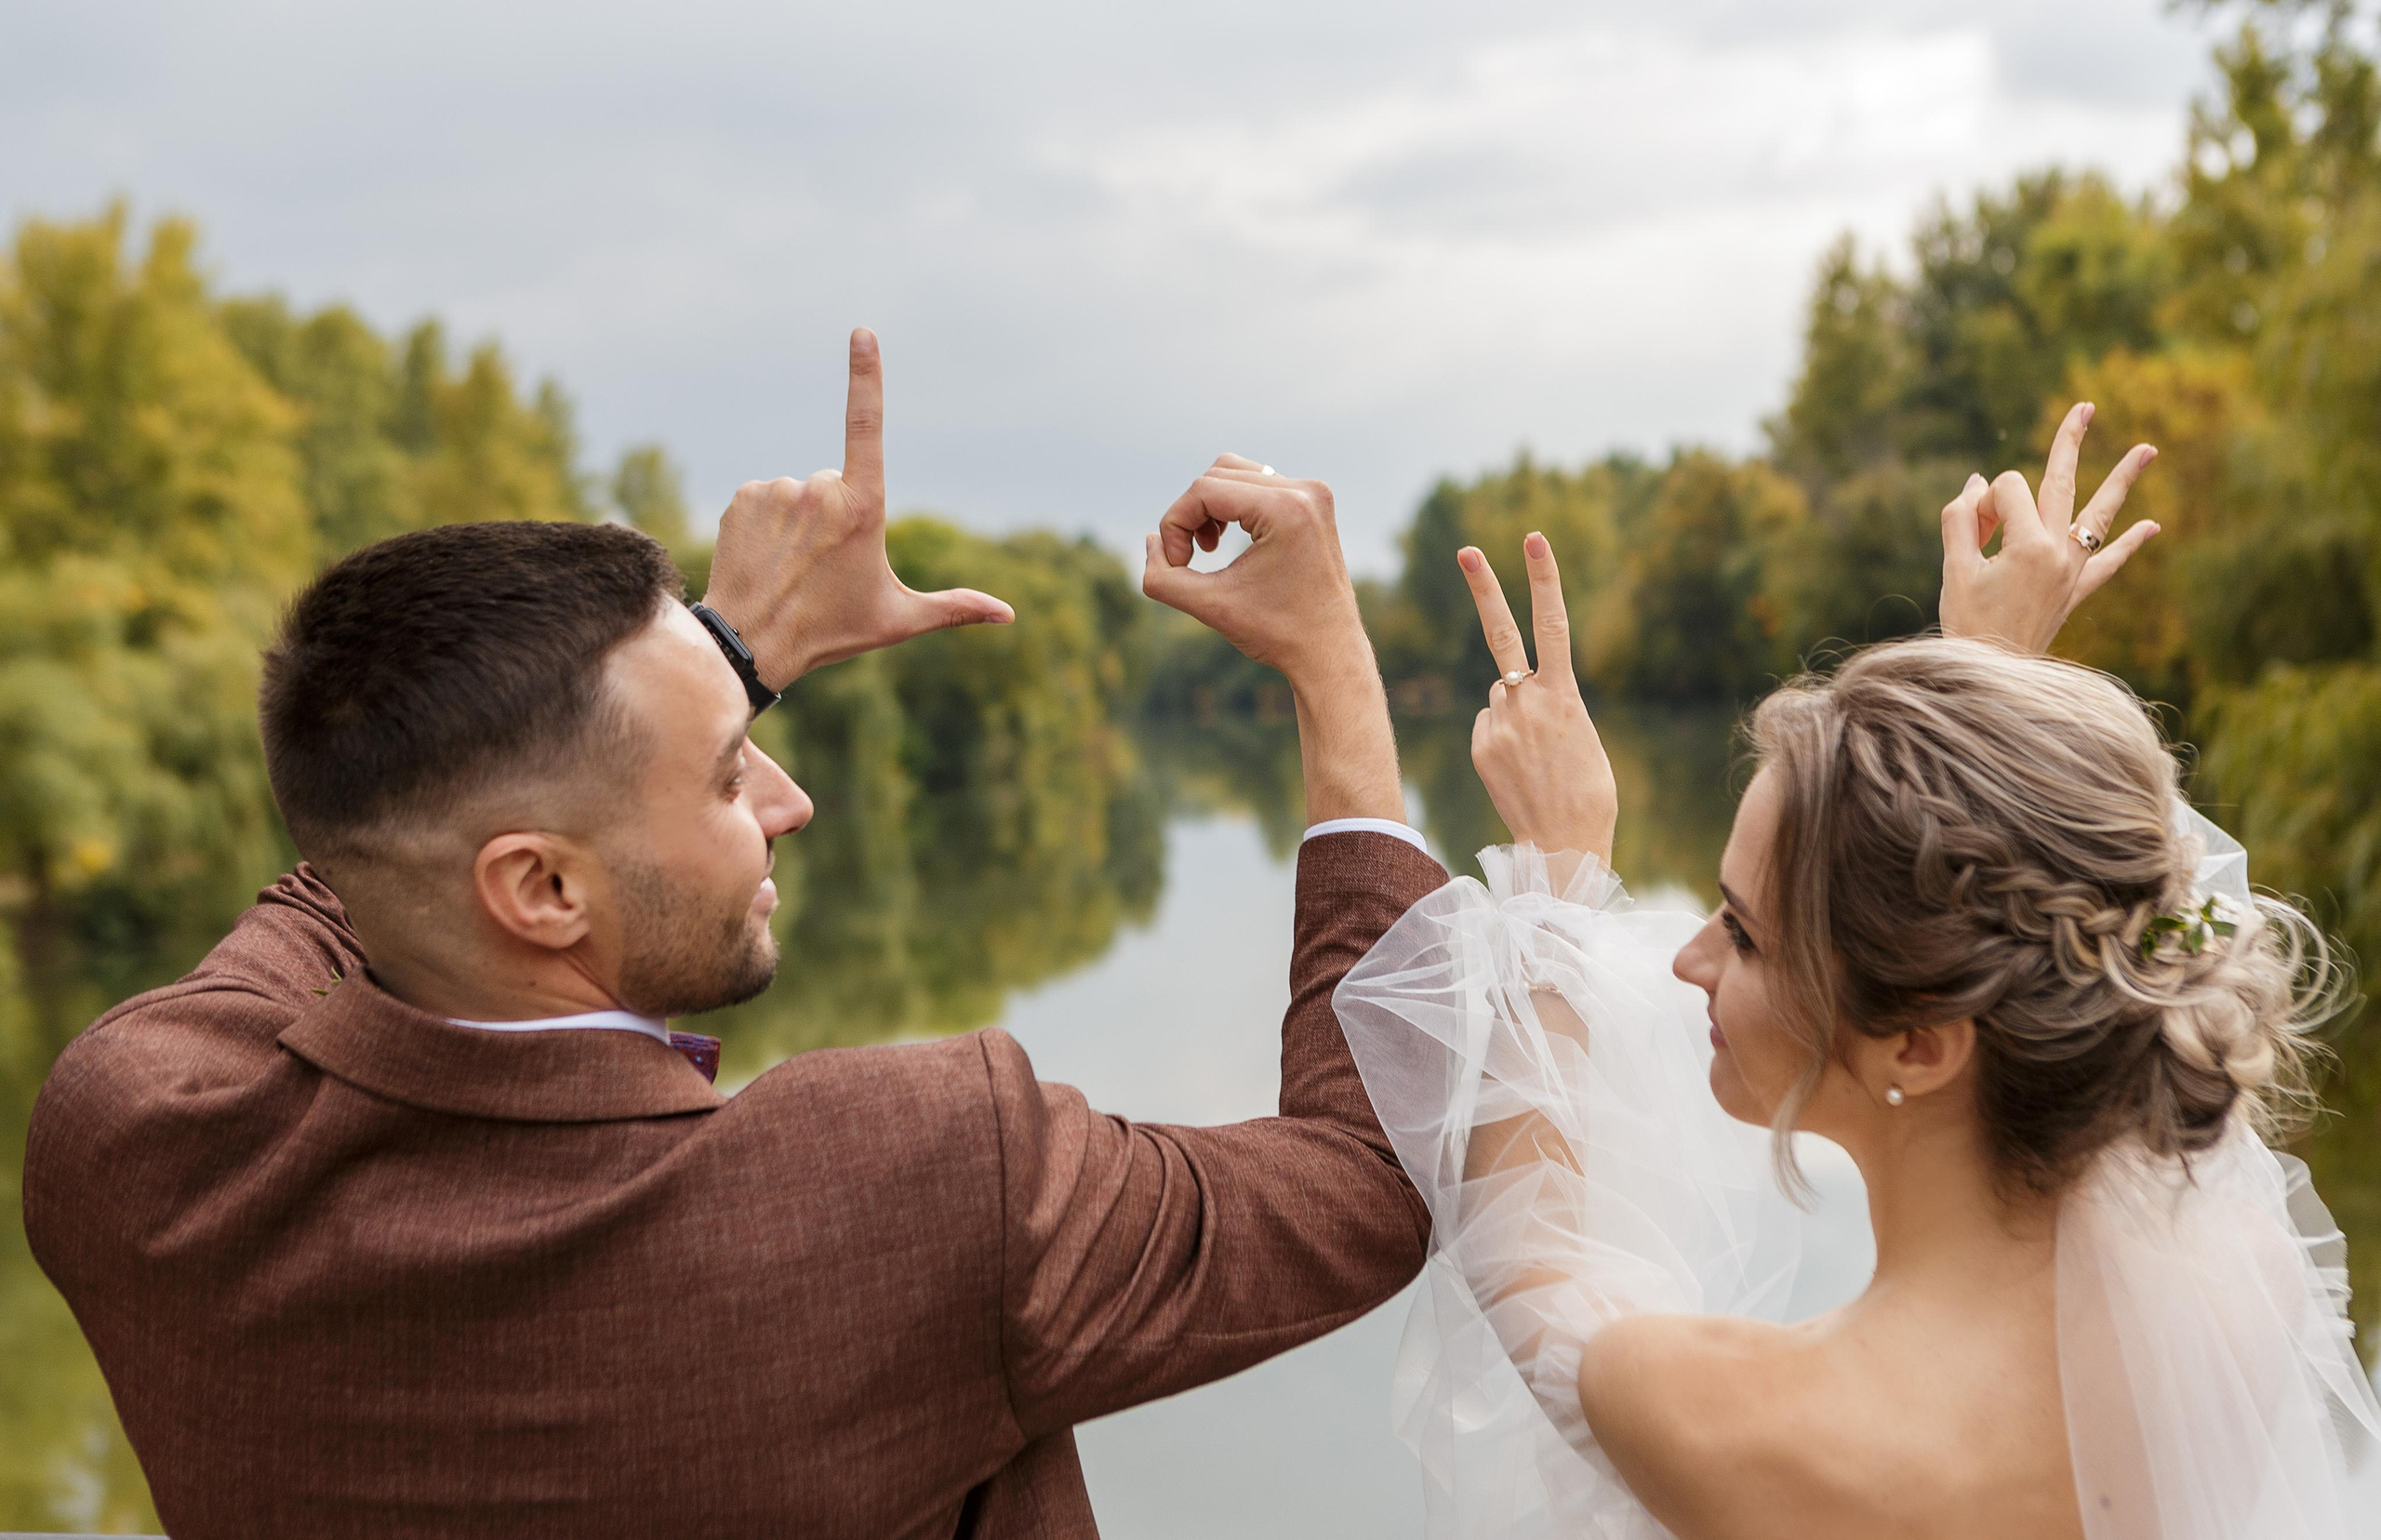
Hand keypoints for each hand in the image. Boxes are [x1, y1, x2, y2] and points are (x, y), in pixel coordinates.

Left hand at [701, 329, 1013, 686]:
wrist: (751, 645)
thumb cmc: (831, 631)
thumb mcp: (899, 619)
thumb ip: (955, 607)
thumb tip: (1009, 615)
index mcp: (863, 507)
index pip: (867, 425)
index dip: (867, 375)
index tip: (862, 332)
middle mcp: (818, 490)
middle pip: (836, 484)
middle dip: (836, 516)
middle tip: (824, 568)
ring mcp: (776, 490)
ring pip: (800, 494)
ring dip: (800, 523)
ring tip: (793, 568)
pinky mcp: (743, 497)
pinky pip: (766, 498)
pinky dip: (768, 524)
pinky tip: (767, 559)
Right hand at [1140, 456, 1366, 684]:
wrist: (1330, 651)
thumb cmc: (1277, 633)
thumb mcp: (1210, 606)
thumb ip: (1163, 578)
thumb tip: (1151, 541)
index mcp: (1286, 508)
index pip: (1205, 490)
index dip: (1176, 524)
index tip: (1178, 565)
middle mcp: (1305, 491)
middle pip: (1217, 474)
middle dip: (1190, 514)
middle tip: (1189, 558)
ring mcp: (1313, 493)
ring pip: (1235, 473)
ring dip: (1209, 506)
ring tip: (1208, 548)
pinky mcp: (1313, 501)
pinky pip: (1257, 483)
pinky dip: (1231, 506)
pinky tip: (1226, 540)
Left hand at [1460, 533, 1616, 863]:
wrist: (1564, 844)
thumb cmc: (1588, 792)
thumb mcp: (1582, 735)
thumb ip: (1551, 702)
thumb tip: (1513, 690)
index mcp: (1564, 695)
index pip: (1552, 623)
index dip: (1543, 578)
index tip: (1532, 539)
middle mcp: (1527, 701)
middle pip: (1502, 633)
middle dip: (1484, 588)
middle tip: (1465, 549)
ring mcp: (1500, 723)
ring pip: (1502, 693)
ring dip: (1516, 710)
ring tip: (1538, 754)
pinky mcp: (1482, 745)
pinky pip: (1490, 723)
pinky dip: (1502, 736)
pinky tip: (1519, 767)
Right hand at [1939, 402, 2159, 652]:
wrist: (1993, 675)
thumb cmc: (1967, 624)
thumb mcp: (1953, 569)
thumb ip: (1959, 519)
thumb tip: (1977, 483)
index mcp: (2028, 545)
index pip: (2006, 491)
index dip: (1981, 502)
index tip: (1967, 530)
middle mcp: (2058, 553)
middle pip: (2063, 482)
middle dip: (2071, 441)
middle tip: (2086, 405)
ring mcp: (2071, 571)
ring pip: (2099, 515)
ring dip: (2123, 480)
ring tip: (2149, 447)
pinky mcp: (2075, 591)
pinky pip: (2108, 563)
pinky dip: (2128, 545)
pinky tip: (2152, 526)